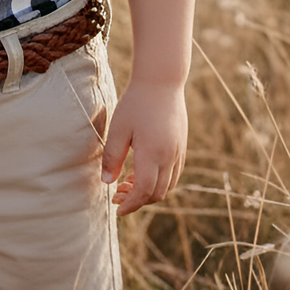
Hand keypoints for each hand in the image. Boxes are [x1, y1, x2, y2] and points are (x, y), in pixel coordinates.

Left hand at [101, 81, 186, 214]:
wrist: (161, 81)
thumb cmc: (136, 103)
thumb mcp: (118, 129)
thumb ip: (113, 157)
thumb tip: (108, 183)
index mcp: (153, 154)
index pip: (144, 192)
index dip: (130, 204)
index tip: (116, 208)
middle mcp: (169, 157)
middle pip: (157, 193)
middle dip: (138, 200)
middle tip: (117, 194)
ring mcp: (178, 152)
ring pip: (168, 185)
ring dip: (149, 191)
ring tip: (127, 183)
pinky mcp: (181, 146)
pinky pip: (174, 173)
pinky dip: (159, 180)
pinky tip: (142, 171)